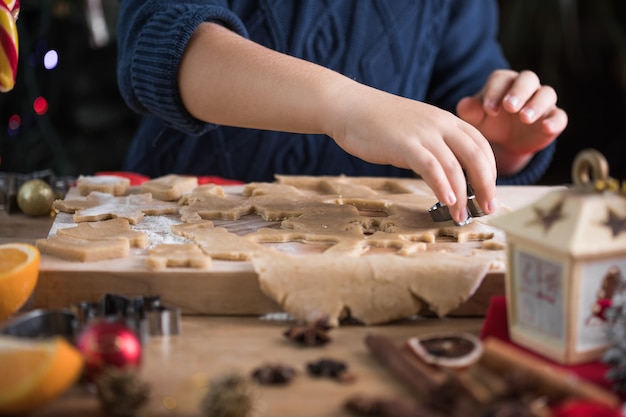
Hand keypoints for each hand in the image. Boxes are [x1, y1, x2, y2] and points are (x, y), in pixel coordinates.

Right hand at [326, 83, 497, 223]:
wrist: (349, 106)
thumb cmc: (377, 121)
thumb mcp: (415, 128)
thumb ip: (432, 144)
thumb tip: (444, 171)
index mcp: (445, 119)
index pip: (480, 144)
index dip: (490, 169)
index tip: (489, 190)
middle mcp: (440, 124)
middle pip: (476, 156)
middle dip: (486, 185)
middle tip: (489, 208)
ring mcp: (423, 134)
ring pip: (455, 165)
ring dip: (464, 194)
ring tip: (463, 216)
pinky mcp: (405, 144)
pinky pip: (431, 167)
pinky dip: (442, 186)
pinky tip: (447, 201)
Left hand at [456, 70, 567, 174]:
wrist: (503, 143)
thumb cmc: (487, 122)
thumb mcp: (474, 118)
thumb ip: (468, 110)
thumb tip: (464, 105)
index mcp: (503, 82)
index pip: (501, 79)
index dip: (495, 92)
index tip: (488, 109)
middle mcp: (525, 87)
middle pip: (528, 79)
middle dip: (519, 92)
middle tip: (509, 106)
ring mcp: (542, 102)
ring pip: (546, 94)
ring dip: (536, 105)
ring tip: (524, 118)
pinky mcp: (553, 118)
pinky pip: (559, 116)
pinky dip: (555, 120)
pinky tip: (546, 128)